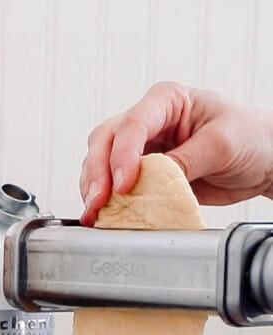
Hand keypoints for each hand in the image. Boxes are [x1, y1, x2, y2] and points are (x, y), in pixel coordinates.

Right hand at [80, 81, 272, 224]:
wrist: (263, 160)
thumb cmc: (250, 136)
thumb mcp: (221, 144)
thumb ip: (185, 161)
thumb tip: (152, 180)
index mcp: (167, 101)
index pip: (133, 124)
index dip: (123, 155)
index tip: (124, 184)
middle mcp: (150, 122)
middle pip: (105, 141)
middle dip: (97, 173)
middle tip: (99, 201)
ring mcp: (144, 150)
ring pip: (102, 163)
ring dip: (95, 189)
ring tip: (96, 213)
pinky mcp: (145, 176)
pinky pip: (116, 186)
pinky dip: (107, 202)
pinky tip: (104, 216)